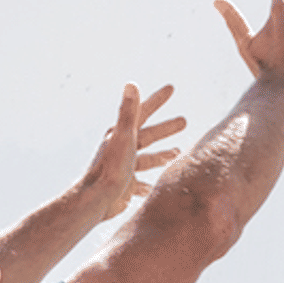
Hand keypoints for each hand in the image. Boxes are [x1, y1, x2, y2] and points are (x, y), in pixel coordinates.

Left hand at [69, 82, 185, 221]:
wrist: (98, 199)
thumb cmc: (112, 167)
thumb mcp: (124, 136)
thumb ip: (129, 111)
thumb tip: (131, 83)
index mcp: (122, 135)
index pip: (143, 113)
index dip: (157, 100)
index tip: (171, 88)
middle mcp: (123, 149)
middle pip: (149, 136)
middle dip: (166, 128)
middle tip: (185, 121)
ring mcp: (125, 168)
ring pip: (148, 159)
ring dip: (162, 155)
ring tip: (177, 153)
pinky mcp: (126, 186)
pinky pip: (143, 183)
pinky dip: (152, 182)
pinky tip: (162, 185)